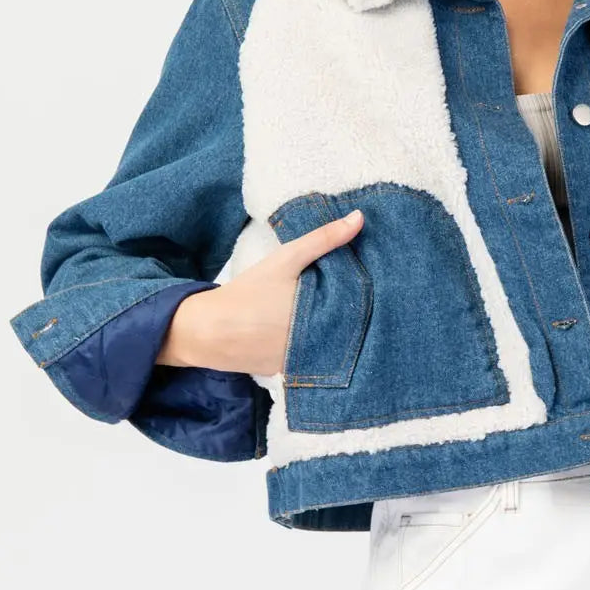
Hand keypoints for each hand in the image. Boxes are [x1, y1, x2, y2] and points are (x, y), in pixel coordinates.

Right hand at [157, 208, 364, 375]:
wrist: (210, 331)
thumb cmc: (250, 292)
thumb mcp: (286, 260)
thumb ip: (323, 239)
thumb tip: (359, 218)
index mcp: (325, 317)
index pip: (363, 310)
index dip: (371, 299)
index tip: (379, 286)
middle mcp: (320, 344)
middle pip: (349, 329)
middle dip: (356, 317)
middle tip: (365, 299)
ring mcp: (306, 362)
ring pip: (332, 346)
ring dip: (338, 334)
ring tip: (343, 316)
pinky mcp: (290, 372)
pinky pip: (313, 359)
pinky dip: (317, 347)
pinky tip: (317, 334)